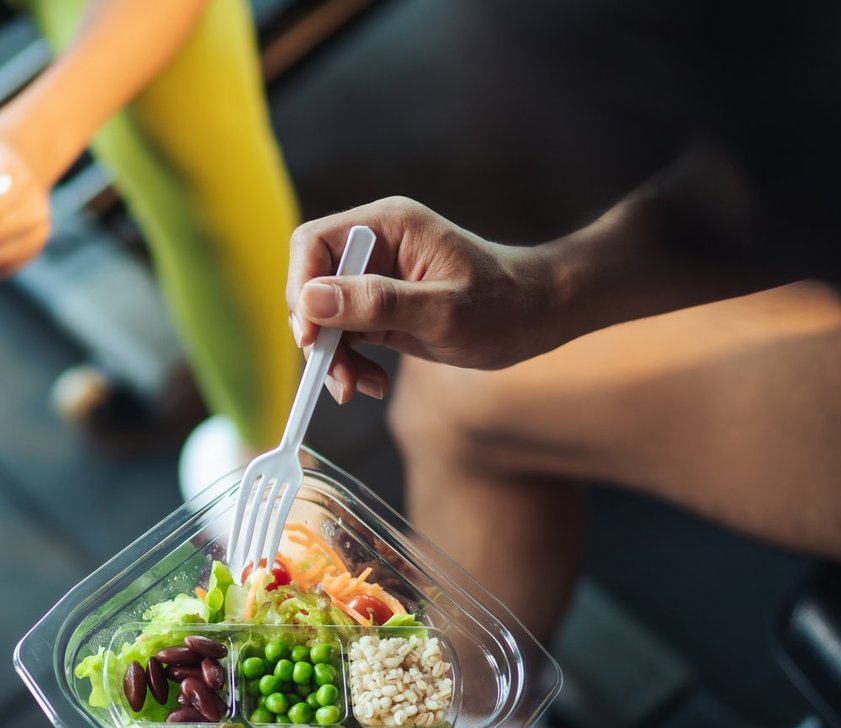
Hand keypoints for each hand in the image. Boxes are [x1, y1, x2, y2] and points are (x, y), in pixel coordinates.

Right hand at [286, 197, 559, 401]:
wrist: (539, 316)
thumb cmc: (504, 305)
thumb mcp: (442, 311)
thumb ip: (377, 303)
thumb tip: (312, 302)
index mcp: (387, 226)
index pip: (313, 245)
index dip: (302, 289)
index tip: (311, 337)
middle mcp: (375, 246)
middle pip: (312, 283)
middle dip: (318, 335)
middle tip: (336, 377)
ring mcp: (376, 277)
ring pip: (325, 316)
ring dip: (333, 357)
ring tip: (359, 388)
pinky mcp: (382, 307)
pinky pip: (346, 334)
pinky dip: (350, 363)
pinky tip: (372, 383)